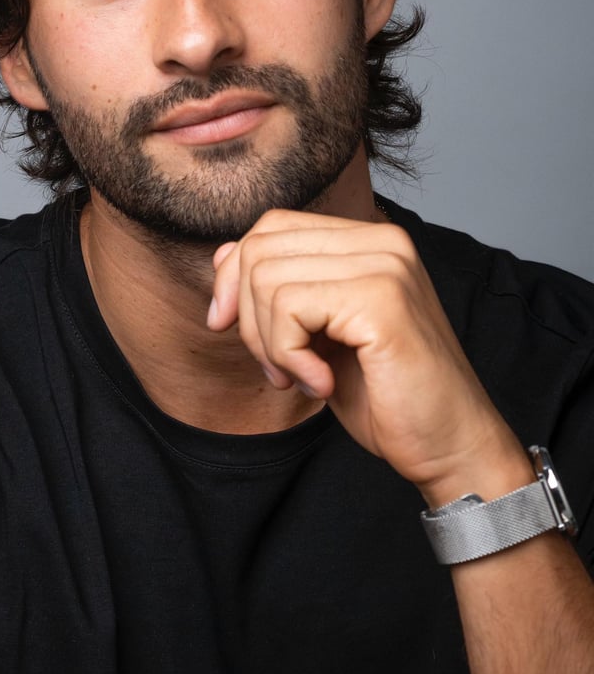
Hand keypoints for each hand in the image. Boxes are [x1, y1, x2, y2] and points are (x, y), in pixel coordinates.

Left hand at [208, 209, 528, 504]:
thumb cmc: (388, 396)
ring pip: (268, 279)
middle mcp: (383, 240)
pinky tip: (322, 383)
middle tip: (278, 367)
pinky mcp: (381, 300)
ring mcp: (385, 266)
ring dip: (269, 343)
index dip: (235, 276)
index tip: (228, 326)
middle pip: (261, 248)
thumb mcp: (318, 333)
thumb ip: (279, 288)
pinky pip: (289, 309)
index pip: (272, 227)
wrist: (450, 446)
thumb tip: (223, 253)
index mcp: (370, 241)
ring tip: (303, 377)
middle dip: (246, 316)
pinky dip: (289, 356)